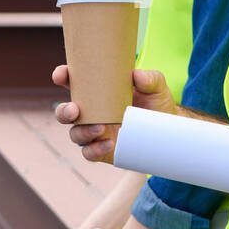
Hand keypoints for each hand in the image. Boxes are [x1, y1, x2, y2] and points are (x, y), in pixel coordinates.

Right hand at [51, 65, 180, 163]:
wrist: (167, 130)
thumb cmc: (156, 103)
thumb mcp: (156, 87)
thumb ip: (150, 78)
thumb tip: (137, 76)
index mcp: (97, 92)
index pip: (74, 83)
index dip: (63, 77)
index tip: (61, 75)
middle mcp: (91, 113)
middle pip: (65, 113)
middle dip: (63, 111)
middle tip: (74, 110)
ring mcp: (95, 132)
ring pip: (75, 134)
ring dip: (82, 132)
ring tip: (100, 128)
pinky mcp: (102, 150)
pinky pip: (89, 153)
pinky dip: (94, 150)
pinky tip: (109, 144)